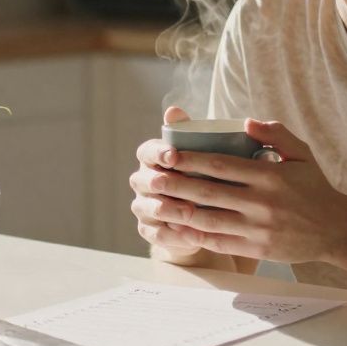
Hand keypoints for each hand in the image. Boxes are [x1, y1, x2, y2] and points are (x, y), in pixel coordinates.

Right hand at [129, 106, 204, 259]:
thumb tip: (174, 109)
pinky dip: (174, 235)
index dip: (158, 153)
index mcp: (152, 158)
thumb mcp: (203, 152)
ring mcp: (143, 206)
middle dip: (162, 184)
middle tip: (183, 186)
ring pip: (149, 208)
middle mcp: (143, 181)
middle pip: (143, 180)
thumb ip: (189, 131)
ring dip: (169, 211)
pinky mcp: (149, 230)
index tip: (174, 155)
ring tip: (190, 213)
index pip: (146, 151)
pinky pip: (156, 234)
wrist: (204, 211)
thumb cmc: (204, 173)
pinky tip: (192, 235)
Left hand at [144, 119, 346, 263]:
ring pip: (209, 220)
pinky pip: (219, 242)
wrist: (336, 229)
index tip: (168, 155)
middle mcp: (262, 202)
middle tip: (152, 179)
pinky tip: (177, 229)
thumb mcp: (302, 154)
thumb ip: (276, 134)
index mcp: (269, 175)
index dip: (191, 160)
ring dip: (179, 213)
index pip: (221, 164)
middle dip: (177, 185)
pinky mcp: (257, 249)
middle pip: (209, 192)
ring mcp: (258, 228)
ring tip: (157, 204)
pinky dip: (195, 236)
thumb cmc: (314, 187)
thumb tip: (246, 122)